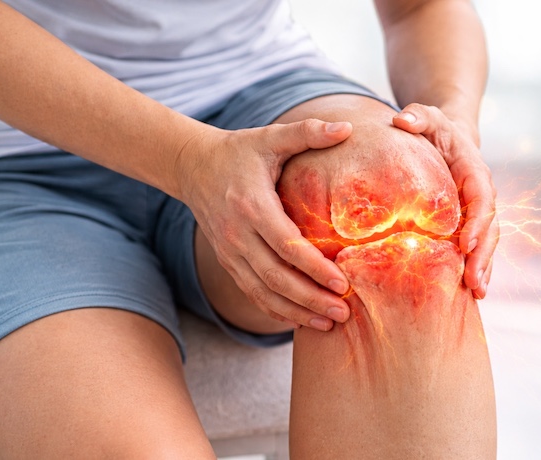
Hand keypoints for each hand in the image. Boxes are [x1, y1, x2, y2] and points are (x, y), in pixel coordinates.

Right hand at [175, 119, 353, 330]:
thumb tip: (348, 127)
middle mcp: (237, 234)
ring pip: (263, 291)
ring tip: (329, 323)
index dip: (315, 268)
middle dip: (311, 298)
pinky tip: (300, 320)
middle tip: (344, 312)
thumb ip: (308, 132)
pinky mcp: (228, 261)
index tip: (343, 283)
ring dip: (296, 311)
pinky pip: (252, 292)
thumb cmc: (240, 151)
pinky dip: (275, 310)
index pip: (286, 246)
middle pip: (276, 277)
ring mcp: (229, 251)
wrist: (192, 166)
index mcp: (252, 205)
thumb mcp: (271, 136)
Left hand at [392, 104, 498, 298]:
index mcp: (474, 172)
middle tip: (473, 284)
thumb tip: (402, 121)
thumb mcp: (424, 116)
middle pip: (489, 229)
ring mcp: (476, 213)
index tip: (466, 245)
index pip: (482, 200)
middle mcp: (481, 195)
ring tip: (476, 294)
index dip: (478, 223)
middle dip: (483, 257)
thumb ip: (416, 116)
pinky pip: (475, 249)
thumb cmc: (431, 127)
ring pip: (486, 244)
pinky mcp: (468, 225)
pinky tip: (471, 295)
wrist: (444, 138)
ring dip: (483, 269)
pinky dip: (476, 269)